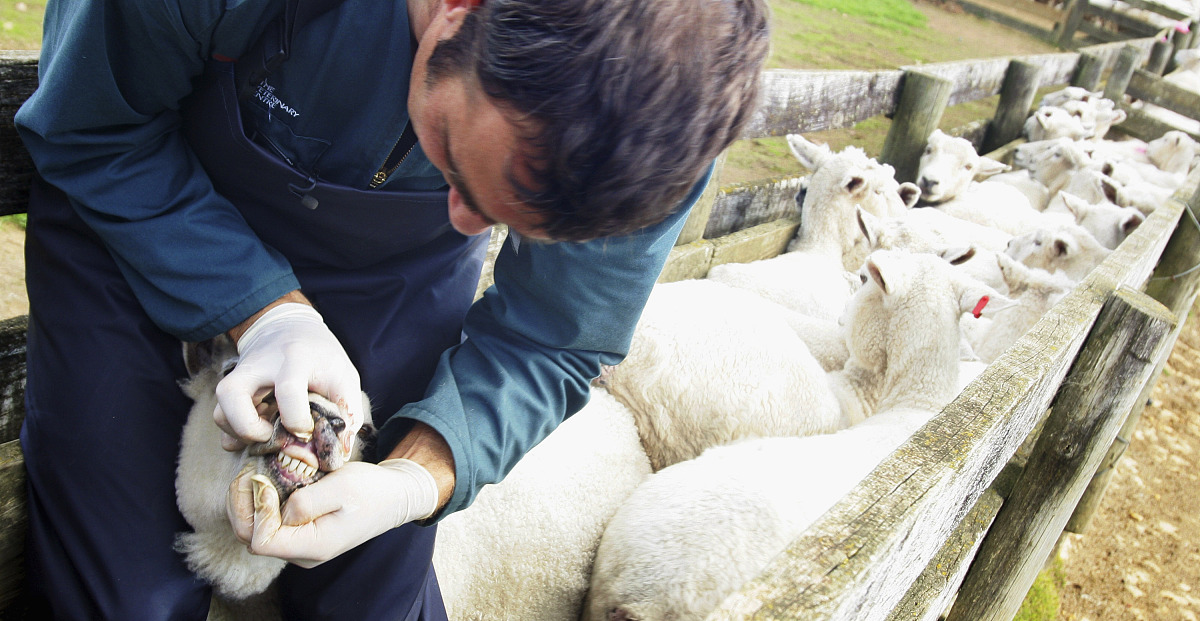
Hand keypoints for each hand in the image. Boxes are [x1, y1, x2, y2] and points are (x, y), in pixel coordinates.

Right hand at [214, 301, 362, 448]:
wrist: (288, 328)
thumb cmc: (321, 356)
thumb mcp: (343, 375)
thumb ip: (347, 412)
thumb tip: (340, 451)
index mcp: (295, 359)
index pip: (288, 390)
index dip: (297, 420)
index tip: (306, 431)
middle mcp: (259, 367)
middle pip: (231, 396)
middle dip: (250, 429)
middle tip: (273, 436)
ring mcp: (240, 379)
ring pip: (220, 412)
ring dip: (240, 435)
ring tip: (268, 436)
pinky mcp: (231, 391)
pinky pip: (222, 419)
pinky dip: (235, 434)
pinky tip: (260, 432)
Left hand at [227, 459, 439, 567]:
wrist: (394, 497)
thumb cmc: (371, 489)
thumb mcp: (340, 486)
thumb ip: (305, 502)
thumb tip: (275, 509)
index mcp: (313, 546)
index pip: (261, 541)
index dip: (254, 509)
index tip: (262, 478)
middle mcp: (302, 553)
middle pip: (251, 538)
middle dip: (242, 503)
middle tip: (247, 470)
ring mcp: (300, 545)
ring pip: (255, 531)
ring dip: (248, 501)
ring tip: (254, 472)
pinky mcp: (300, 533)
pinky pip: (268, 524)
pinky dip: (260, 502)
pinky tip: (265, 480)